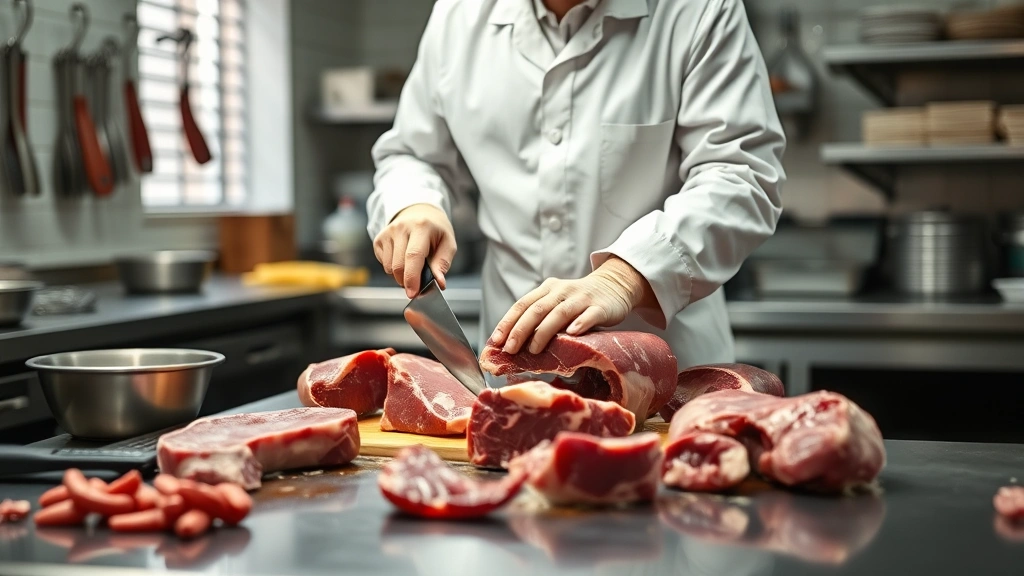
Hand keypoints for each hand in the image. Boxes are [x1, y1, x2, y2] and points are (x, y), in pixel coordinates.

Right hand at [372, 204, 456, 297]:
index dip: (412, 277)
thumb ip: (442, 264)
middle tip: (417, 285)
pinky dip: (393, 269)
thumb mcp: (447, 243)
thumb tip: (439, 282)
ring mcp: (387, 232)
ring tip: (412, 267)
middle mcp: (401, 227)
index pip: (413, 255)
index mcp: (421, 227)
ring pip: (389, 267)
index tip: (413, 293)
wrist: (418, 212)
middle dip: (407, 282)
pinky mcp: (379, 239)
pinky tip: (402, 259)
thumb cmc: (435, 231)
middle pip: (398, 265)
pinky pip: (384, 264)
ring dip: (400, 276)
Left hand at [489, 257, 656, 354]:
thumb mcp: (556, 302)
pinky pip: (589, 315)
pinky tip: (572, 334)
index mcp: (547, 289)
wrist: (614, 285)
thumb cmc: (579, 300)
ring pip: (560, 313)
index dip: (508, 322)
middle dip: (521, 330)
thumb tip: (512, 343)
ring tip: (534, 350)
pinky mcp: (601, 307)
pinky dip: (580, 324)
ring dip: (544, 332)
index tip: (496, 340)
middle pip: (537, 309)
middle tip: (510, 349)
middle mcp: (562, 291)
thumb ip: (539, 316)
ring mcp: (582, 298)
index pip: (522, 304)